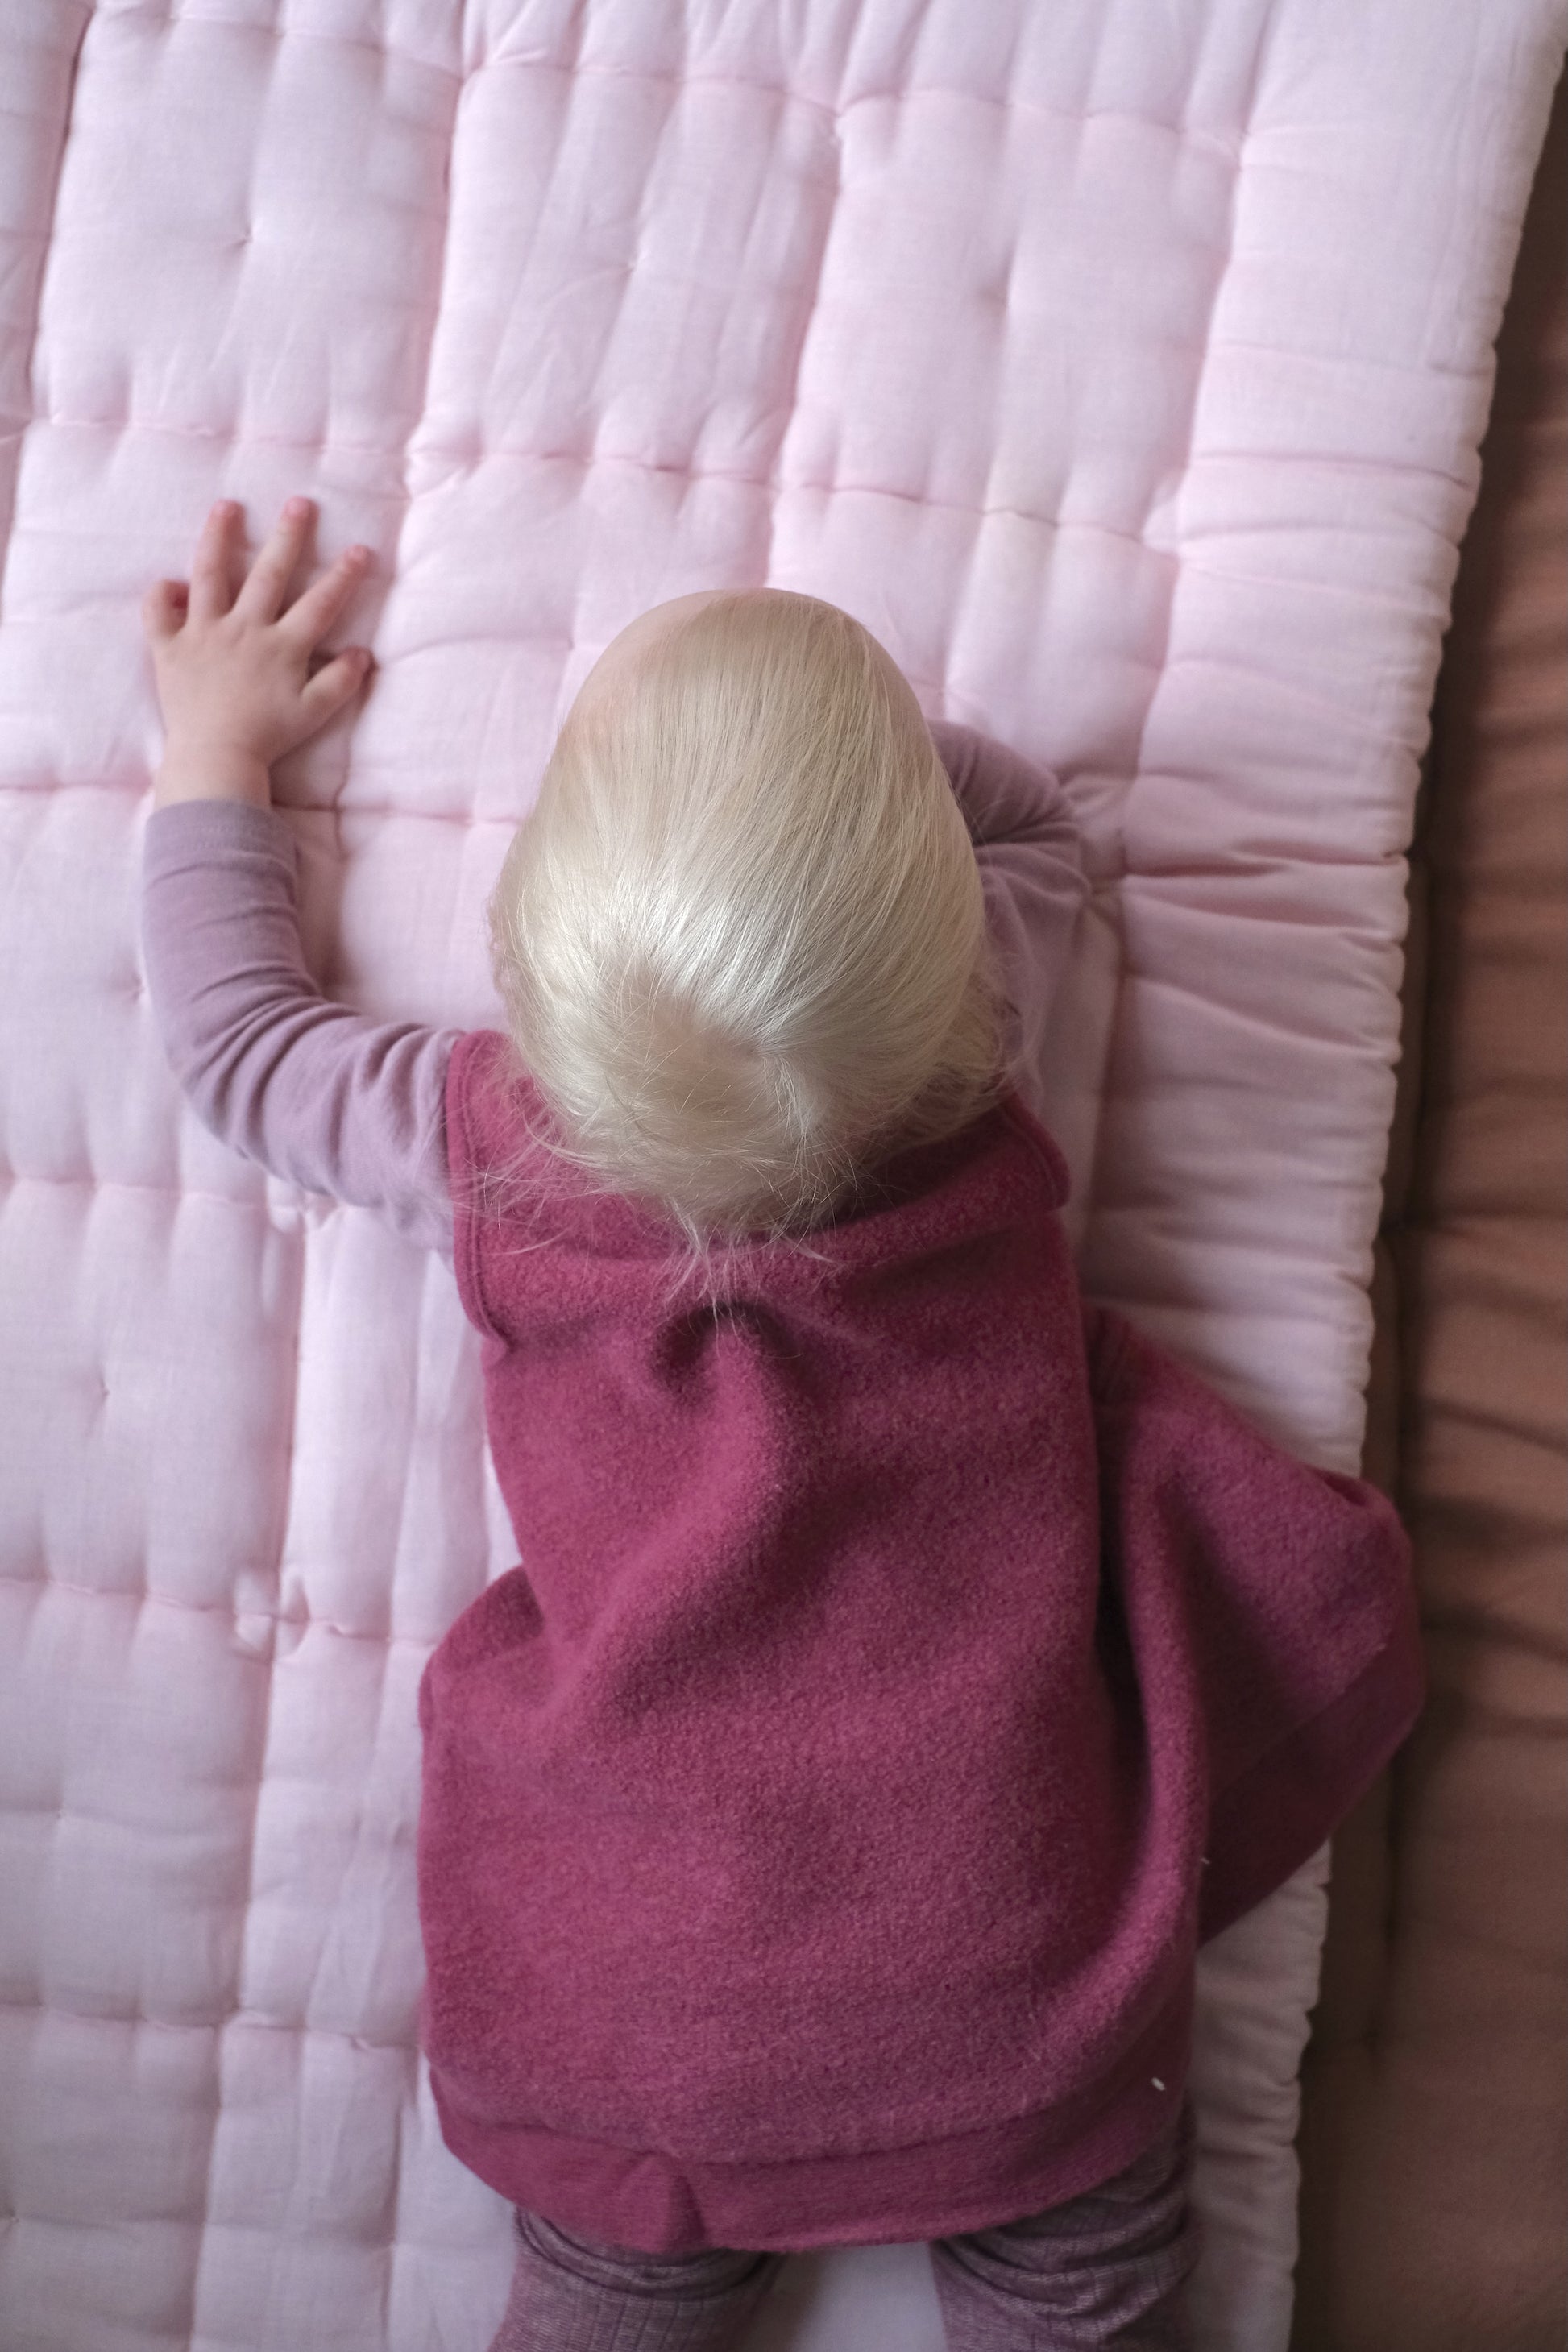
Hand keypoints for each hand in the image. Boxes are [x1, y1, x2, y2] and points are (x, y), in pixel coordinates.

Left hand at [144, 497, 375, 807]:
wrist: (215, 757)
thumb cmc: (268, 737)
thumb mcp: (313, 713)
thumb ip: (340, 682)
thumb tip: (362, 653)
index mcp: (281, 646)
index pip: (320, 603)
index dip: (343, 576)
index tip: (360, 550)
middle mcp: (244, 629)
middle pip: (269, 574)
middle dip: (289, 536)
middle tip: (301, 503)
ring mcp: (203, 634)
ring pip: (209, 575)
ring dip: (219, 538)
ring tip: (227, 507)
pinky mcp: (169, 648)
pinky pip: (158, 613)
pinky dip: (162, 595)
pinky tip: (171, 583)